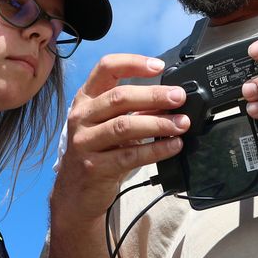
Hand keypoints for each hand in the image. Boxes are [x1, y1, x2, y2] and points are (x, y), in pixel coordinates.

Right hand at [55, 53, 190, 215]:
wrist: (75, 194)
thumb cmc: (97, 153)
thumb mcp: (112, 126)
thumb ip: (136, 110)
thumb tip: (171, 99)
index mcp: (86, 99)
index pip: (106, 69)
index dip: (133, 63)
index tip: (159, 66)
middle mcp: (81, 117)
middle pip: (119, 98)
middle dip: (154, 95)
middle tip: (179, 98)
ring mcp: (85, 142)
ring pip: (125, 126)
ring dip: (158, 123)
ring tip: (182, 124)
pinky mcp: (95, 166)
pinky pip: (130, 155)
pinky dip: (156, 150)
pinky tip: (173, 146)